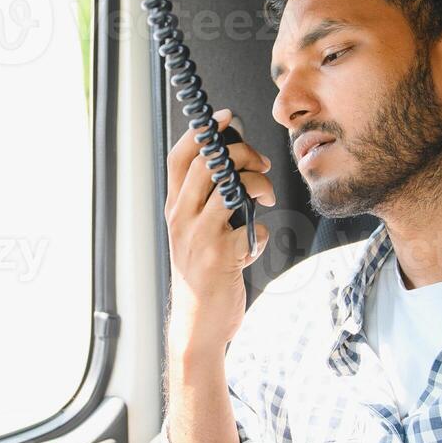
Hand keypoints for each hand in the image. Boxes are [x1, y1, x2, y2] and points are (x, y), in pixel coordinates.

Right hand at [165, 109, 274, 355]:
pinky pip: (252, 229)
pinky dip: (263, 233)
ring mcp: (199, 238)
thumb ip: (208, 202)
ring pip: (230, 188)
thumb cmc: (203, 276)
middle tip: (261, 163)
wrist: (198, 326)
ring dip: (257, 185)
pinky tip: (257, 245)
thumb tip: (235, 166)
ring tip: (267, 198)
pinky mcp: (221, 258)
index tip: (226, 116)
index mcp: (174, 210)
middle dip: (241, 152)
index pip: (179, 158)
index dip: (202, 131)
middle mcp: (181, 220)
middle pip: (207, 164)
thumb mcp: (195, 234)